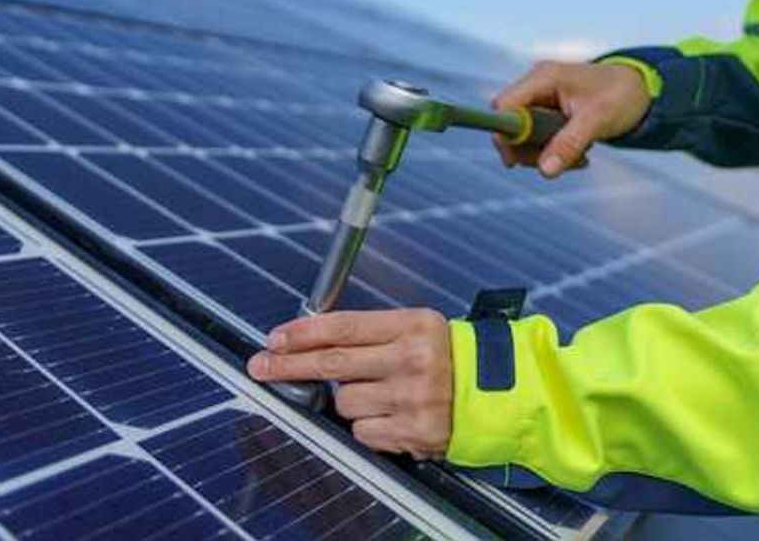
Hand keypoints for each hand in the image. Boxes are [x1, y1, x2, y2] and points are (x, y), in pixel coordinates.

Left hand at [247, 309, 451, 460]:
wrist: (496, 394)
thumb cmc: (449, 357)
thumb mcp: (417, 327)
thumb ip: (370, 332)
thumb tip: (311, 341)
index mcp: (411, 326)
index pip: (343, 327)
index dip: (303, 333)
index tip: (275, 338)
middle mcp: (411, 360)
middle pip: (332, 363)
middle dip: (289, 365)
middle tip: (261, 365)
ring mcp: (412, 399)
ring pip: (345, 403)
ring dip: (348, 400)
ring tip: (378, 393)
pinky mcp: (413, 432)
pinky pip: (363, 432)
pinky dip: (367, 426)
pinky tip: (390, 415)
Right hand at [492, 60, 650, 176]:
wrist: (641, 91)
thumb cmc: (621, 95)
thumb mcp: (597, 120)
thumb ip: (568, 144)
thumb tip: (545, 171)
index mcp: (543, 78)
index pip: (504, 106)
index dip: (506, 134)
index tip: (515, 161)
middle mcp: (537, 86)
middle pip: (510, 126)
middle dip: (530, 150)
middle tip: (555, 164)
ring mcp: (541, 100)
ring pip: (523, 137)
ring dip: (545, 155)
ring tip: (579, 159)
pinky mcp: (548, 113)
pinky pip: (538, 139)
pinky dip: (555, 152)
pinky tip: (579, 154)